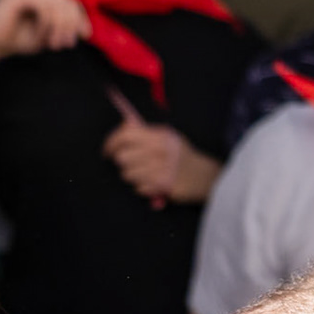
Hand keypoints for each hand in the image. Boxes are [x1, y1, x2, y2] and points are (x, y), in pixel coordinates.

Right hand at [0, 0, 90, 59]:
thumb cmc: (17, 39)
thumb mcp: (47, 35)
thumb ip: (64, 29)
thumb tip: (85, 29)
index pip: (70, 2)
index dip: (80, 18)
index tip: (86, 36)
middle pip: (67, 2)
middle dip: (71, 25)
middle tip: (67, 45)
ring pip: (57, 5)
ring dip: (60, 28)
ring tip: (55, 45)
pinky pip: (45, 8)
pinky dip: (47, 25)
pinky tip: (41, 37)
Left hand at [103, 116, 221, 205]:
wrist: (207, 176)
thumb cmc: (183, 156)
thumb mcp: (168, 137)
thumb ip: (145, 132)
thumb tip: (124, 126)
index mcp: (160, 135)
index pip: (126, 136)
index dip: (111, 143)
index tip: (106, 151)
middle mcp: (160, 151)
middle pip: (123, 158)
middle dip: (123, 163)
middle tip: (130, 165)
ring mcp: (162, 169)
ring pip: (128, 175)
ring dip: (133, 176)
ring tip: (146, 174)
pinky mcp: (164, 185)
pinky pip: (139, 188)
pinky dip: (143, 187)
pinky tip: (154, 183)